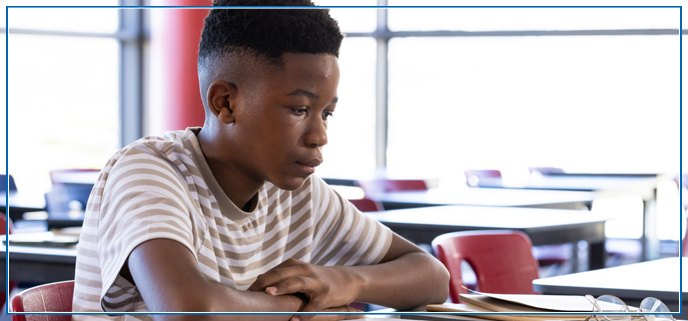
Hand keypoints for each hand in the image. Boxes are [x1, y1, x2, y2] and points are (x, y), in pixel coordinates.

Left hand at [248, 259, 362, 318]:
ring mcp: (316, 282)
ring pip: (297, 283)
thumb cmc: (317, 279)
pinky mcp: (326, 295)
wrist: (347, 280)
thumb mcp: (301, 274)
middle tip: (251, 291)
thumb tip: (259, 282)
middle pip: (282, 273)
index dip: (259, 281)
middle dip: (266, 281)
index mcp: (295, 265)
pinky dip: (304, 313)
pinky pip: (313, 306)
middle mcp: (305, 271)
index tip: (246, 292)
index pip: (273, 272)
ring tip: (270, 294)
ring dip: (283, 288)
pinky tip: (294, 320)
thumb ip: (282, 276)